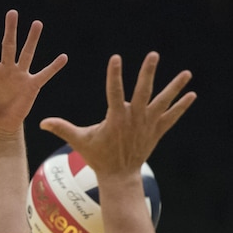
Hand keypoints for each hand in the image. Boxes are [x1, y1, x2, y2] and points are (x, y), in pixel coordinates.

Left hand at [0, 10, 67, 133]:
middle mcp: (6, 68)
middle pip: (8, 45)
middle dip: (10, 30)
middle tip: (12, 13)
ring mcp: (20, 76)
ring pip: (26, 54)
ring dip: (32, 40)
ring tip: (37, 24)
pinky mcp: (32, 86)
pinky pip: (44, 74)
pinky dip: (54, 67)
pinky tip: (63, 57)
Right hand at [39, 52, 195, 176]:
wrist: (119, 177)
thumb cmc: (98, 157)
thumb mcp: (79, 141)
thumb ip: (62, 129)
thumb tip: (41, 122)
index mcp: (115, 117)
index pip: (113, 91)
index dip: (114, 74)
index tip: (115, 58)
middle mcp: (133, 118)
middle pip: (142, 91)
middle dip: (148, 73)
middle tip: (153, 55)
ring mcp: (147, 124)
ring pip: (162, 102)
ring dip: (175, 87)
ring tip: (187, 73)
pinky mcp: (156, 131)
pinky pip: (171, 117)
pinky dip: (181, 107)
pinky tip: (191, 95)